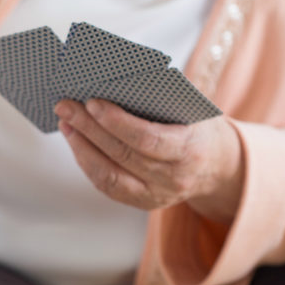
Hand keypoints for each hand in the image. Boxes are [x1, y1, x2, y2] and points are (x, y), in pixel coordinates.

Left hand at [55, 99, 244, 223]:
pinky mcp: (142, 202)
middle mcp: (174, 178)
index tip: (92, 102)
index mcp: (190, 150)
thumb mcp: (191, 108)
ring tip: (66, 122)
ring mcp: (157, 196)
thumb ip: (159, 98)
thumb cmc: (198, 125)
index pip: (148, 139)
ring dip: (81, 146)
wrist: (218, 165)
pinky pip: (108, 185)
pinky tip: (75, 140)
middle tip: (65, 106)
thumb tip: (110, 81)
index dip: (117, 122)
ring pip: (109, 175)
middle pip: (122, 154)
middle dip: (89, 128)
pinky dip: (87, 161)